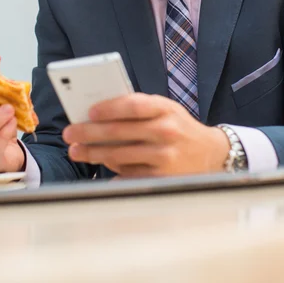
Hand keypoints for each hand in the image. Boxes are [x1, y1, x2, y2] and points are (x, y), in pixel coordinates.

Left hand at [63, 93, 229, 177]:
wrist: (212, 153)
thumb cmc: (180, 127)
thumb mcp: (167, 110)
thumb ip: (140, 108)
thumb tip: (100, 113)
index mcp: (165, 108)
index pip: (132, 105)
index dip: (108, 108)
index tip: (88, 111)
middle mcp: (166, 131)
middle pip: (120, 132)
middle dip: (89, 133)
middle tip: (71, 133)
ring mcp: (165, 156)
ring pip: (120, 155)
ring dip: (94, 153)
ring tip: (77, 151)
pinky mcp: (163, 178)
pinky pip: (130, 174)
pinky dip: (112, 171)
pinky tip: (100, 166)